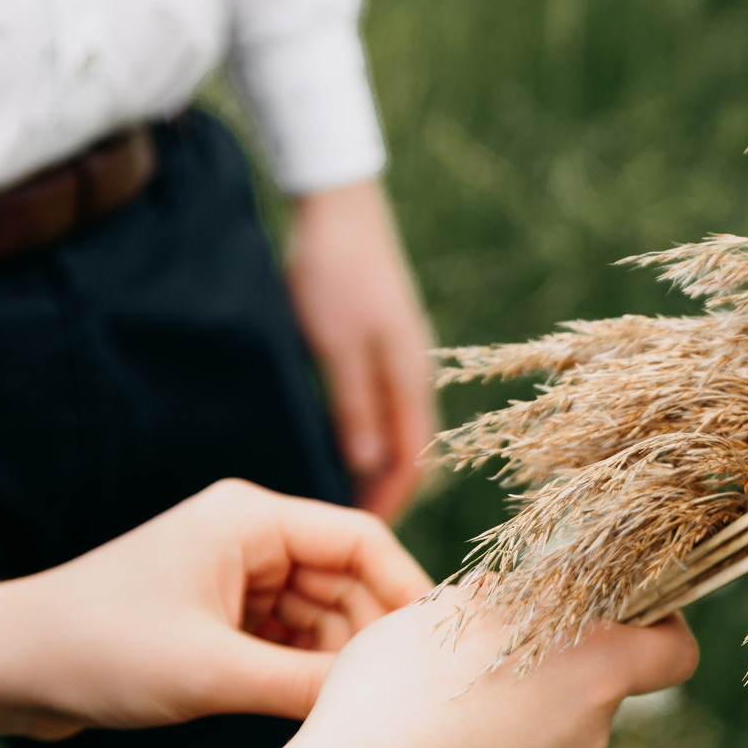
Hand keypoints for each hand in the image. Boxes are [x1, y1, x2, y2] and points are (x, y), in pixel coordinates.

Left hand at [0, 480, 436, 747]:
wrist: (2, 668)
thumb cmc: (97, 651)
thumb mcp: (212, 674)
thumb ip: (306, 686)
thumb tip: (384, 707)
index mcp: (251, 519)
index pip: (362, 540)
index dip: (406, 593)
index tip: (432, 652)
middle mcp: (249, 537)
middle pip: (347, 580)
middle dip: (370, 637)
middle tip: (397, 699)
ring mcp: (232, 576)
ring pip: (319, 616)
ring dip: (334, 661)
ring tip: (354, 713)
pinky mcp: (215, 615)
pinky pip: (284, 639)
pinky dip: (301, 672)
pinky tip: (313, 711)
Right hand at [274, 588, 698, 747]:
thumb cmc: (398, 689)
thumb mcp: (454, 609)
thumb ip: (516, 596)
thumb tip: (539, 592)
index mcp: (595, 671)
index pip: (677, 653)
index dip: (663, 624)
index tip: (624, 606)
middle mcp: (589, 731)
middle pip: (602, 680)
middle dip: (560, 653)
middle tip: (491, 633)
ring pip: (554, 718)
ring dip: (519, 695)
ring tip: (442, 682)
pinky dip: (491, 739)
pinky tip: (431, 728)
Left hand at [285, 177, 436, 519]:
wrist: (338, 205)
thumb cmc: (333, 272)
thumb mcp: (336, 346)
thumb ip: (354, 406)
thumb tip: (369, 466)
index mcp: (410, 379)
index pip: (412, 462)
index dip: (390, 504)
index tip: (364, 542)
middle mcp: (414, 374)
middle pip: (411, 454)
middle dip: (387, 494)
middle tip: (352, 534)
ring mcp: (401, 358)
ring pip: (398, 431)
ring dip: (377, 467)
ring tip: (342, 497)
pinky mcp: (383, 345)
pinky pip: (385, 409)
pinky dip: (369, 438)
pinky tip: (340, 445)